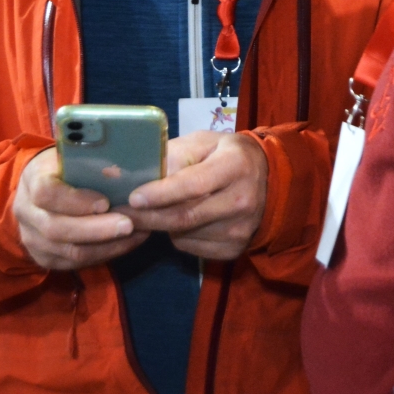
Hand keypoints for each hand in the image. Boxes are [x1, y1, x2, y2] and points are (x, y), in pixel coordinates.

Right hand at [13, 147, 148, 270]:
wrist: (42, 190)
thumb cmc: (65, 168)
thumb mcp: (73, 157)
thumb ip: (91, 164)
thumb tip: (118, 175)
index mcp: (31, 180)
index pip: (46, 193)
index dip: (75, 201)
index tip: (105, 202)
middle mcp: (26, 212)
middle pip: (57, 229)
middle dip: (96, 230)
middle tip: (128, 225)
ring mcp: (32, 239)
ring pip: (69, 252)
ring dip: (106, 246)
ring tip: (134, 234)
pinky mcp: (45, 258)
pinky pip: (76, 263)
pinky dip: (104, 254)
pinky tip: (126, 243)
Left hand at [122, 131, 267, 260]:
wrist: (270, 182)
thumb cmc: (226, 155)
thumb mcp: (203, 143)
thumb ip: (175, 155)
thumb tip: (140, 174)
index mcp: (235, 166)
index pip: (194, 184)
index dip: (161, 193)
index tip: (133, 198)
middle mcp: (242, 201)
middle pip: (186, 217)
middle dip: (149, 217)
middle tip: (122, 213)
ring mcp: (240, 230)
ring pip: (185, 235)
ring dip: (161, 226)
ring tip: (150, 212)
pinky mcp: (235, 249)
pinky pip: (192, 248)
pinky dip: (177, 236)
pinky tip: (178, 222)